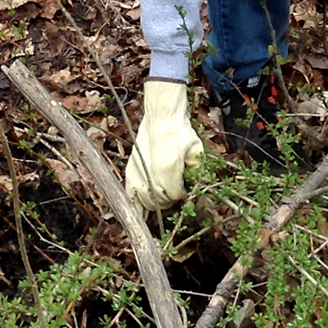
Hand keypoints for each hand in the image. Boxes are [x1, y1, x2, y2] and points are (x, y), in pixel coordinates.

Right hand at [125, 80, 203, 209]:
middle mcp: (151, 173)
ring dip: (155, 203)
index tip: (185, 191)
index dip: (183, 195)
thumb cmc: (180, 132)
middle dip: (170, 201)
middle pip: (160, 201)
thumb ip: (196, 170)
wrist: (161, 116)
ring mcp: (138, 172)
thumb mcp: (197, 150)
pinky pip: (131, 194)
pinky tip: (139, 211)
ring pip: (146, 200)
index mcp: (169, 169)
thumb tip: (192, 186)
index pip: (176, 195)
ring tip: (161, 201)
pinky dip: (135, 204)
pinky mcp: (130, 170)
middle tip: (174, 194)